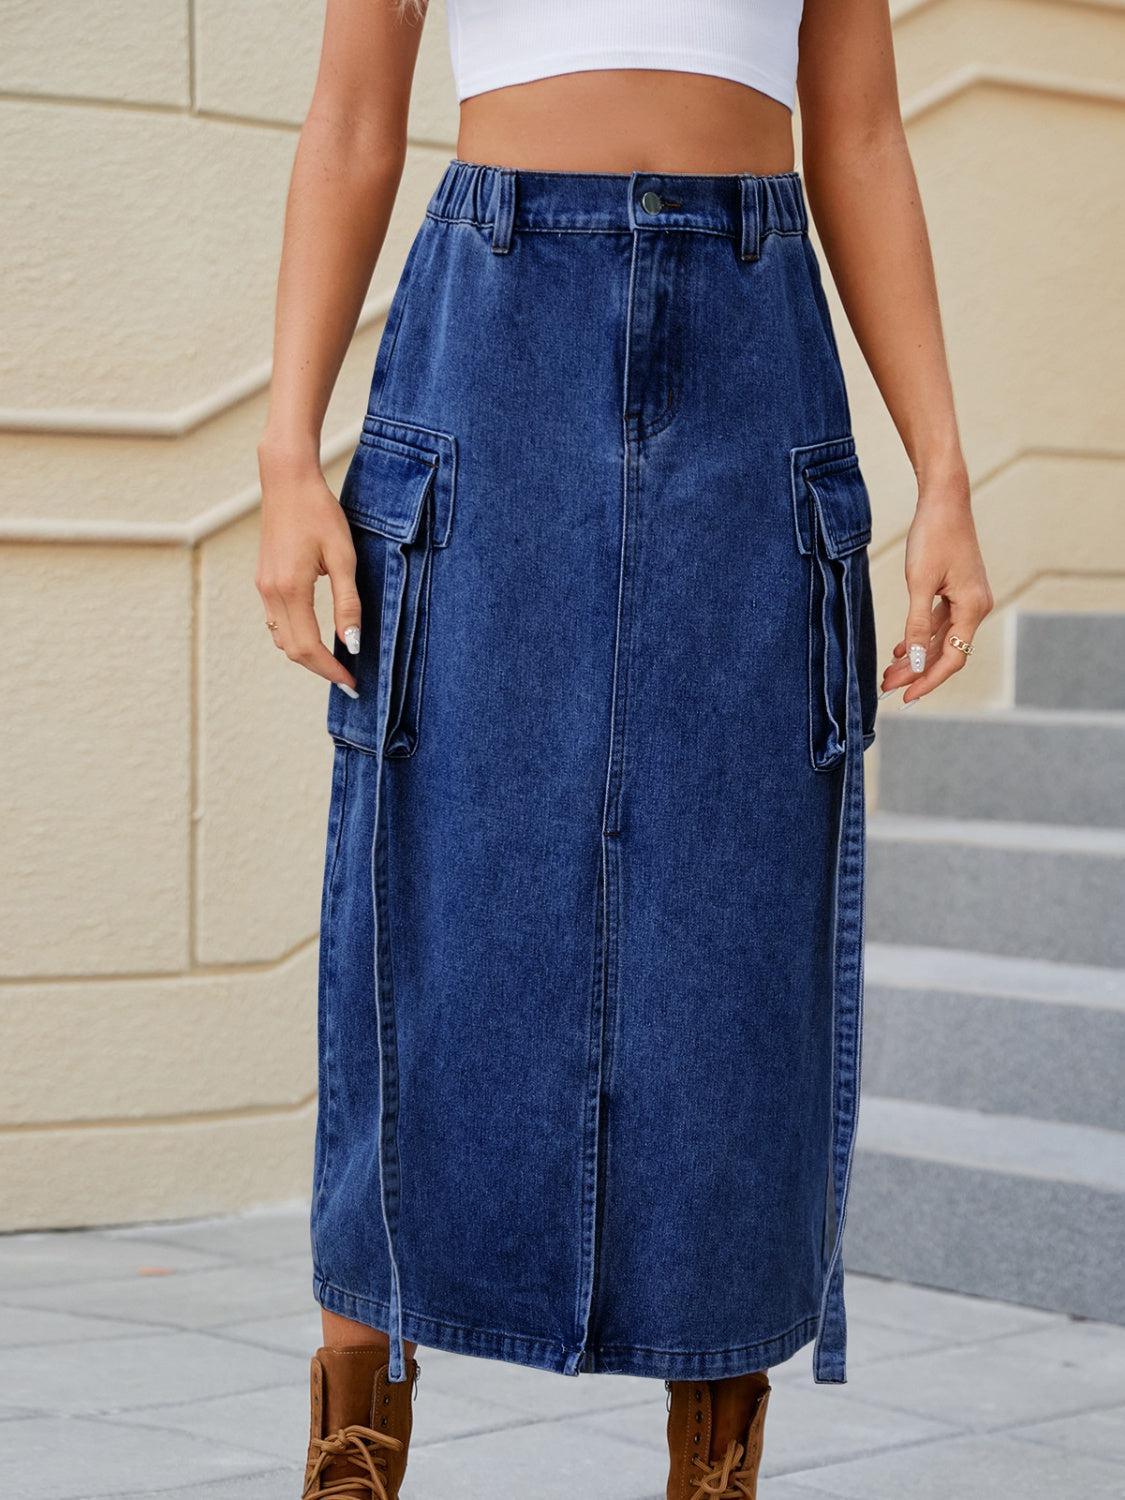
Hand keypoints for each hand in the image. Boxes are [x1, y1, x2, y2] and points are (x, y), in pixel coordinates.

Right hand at [255, 448, 360, 695]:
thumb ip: (348, 603)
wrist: (288, 482)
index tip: (352, 683)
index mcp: (290, 589)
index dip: (331, 670)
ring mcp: (263, 587)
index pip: (309, 647)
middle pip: (292, 649)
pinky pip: (277, 622)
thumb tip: (353, 643)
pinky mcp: (264, 581)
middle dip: (320, 668)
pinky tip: (317, 636)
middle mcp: (271, 593)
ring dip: (306, 654)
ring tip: (336, 662)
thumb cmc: (320, 513)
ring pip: (282, 638)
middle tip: (348, 679)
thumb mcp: (344, 557)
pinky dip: (296, 636)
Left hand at [881, 484, 992, 705]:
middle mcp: (976, 606)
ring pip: (941, 639)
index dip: (929, 680)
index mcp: (973, 608)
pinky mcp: (957, 590)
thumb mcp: (919, 583)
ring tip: (889, 672)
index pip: (953, 658)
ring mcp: (968, 598)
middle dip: (917, 672)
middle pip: (946, 652)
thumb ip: (919, 626)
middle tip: (887, 687)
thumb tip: (916, 663)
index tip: (906, 697)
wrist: (944, 500)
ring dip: (916, 656)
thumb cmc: (933, 536)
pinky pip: (940, 623)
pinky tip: (901, 648)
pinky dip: (921, 637)